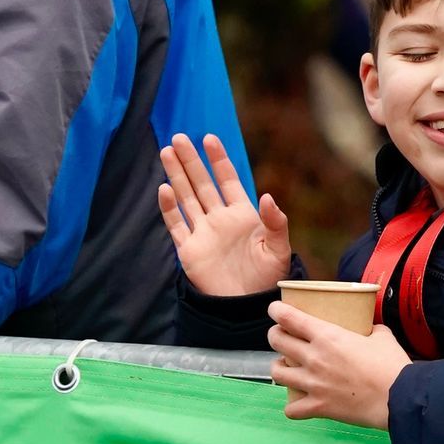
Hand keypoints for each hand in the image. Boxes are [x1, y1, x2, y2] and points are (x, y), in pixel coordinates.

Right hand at [159, 133, 291, 295]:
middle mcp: (219, 219)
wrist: (248, 304)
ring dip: (177, 176)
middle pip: (201, 184)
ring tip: (167, 152)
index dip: (218, 160)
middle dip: (191, 161)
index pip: (228, 180)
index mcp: (242, 215)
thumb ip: (275, 222)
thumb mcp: (278, 247)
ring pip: (186, 198)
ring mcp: (203, 233)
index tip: (209, 139)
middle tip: (179, 138)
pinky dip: (169, 208)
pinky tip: (164, 189)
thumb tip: (266, 196)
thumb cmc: (268, 276)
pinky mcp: (190, 250)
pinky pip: (177, 225)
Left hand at [269, 306, 410, 428]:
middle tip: (282, 336)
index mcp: (327, 336)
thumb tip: (370, 329)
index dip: (277, 310)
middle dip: (275, 335)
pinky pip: (291, 409)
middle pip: (277, 341)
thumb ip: (371, 330)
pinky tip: (299, 402)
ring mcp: (313, 384)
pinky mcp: (318, 407)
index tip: (275, 310)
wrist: (400, 398)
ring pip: (277, 373)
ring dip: (279, 367)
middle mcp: (313, 358)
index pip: (289, 317)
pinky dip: (292, 406)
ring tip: (286, 368)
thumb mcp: (383, 336)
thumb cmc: (392, 365)